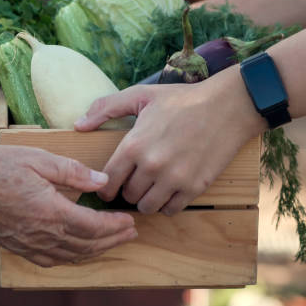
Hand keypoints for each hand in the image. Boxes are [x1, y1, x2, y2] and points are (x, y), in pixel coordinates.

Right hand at [0, 145, 136, 266]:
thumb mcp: (39, 159)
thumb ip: (73, 171)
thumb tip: (101, 180)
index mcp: (50, 211)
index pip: (93, 226)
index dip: (115, 225)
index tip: (130, 220)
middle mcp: (42, 234)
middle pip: (87, 245)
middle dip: (113, 240)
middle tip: (131, 232)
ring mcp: (30, 244)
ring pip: (72, 256)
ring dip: (97, 251)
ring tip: (114, 242)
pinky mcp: (19, 247)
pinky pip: (53, 260)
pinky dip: (73, 258)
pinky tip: (81, 251)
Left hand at [75, 67, 265, 215]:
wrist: (227, 107)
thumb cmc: (182, 100)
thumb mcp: (142, 95)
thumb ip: (106, 108)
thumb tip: (78, 125)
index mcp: (134, 145)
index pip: (107, 180)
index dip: (105, 186)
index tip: (110, 184)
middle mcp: (152, 165)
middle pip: (127, 196)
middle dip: (127, 190)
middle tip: (135, 181)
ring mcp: (174, 179)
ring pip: (147, 207)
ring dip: (146, 199)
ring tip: (151, 186)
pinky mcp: (195, 188)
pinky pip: (171, 210)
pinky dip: (167, 204)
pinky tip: (170, 190)